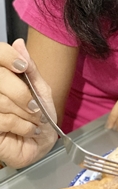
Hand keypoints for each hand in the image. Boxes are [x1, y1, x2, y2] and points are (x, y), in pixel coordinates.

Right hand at [0, 39, 57, 167]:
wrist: (41, 144)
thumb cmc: (39, 115)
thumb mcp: (40, 88)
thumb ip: (29, 68)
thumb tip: (18, 44)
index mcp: (2, 77)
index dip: (7, 57)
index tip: (21, 66)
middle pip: (0, 77)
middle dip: (22, 94)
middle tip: (34, 106)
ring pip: (1, 101)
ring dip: (25, 113)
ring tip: (33, 120)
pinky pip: (3, 120)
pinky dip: (22, 125)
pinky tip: (27, 130)